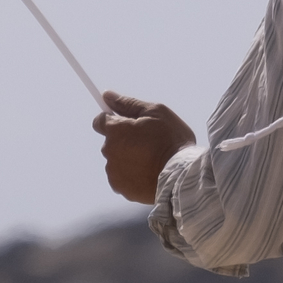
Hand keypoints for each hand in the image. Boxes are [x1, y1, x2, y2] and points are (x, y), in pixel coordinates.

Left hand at [93, 91, 191, 205]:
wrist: (182, 176)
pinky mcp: (121, 188)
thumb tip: (106, 95)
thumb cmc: (171, 140)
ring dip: (128, 158)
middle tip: (148, 142)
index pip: (100, 121)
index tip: (125, 123)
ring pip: (117, 160)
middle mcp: (109, 151)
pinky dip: (132, 175)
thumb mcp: (155, 112)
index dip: (113, 120)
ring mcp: (114, 171)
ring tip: (151, 160)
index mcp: (115, 130)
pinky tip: (149, 172)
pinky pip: (122, 177)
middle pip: (111, 142)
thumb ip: (128, 104)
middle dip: (124, 140)